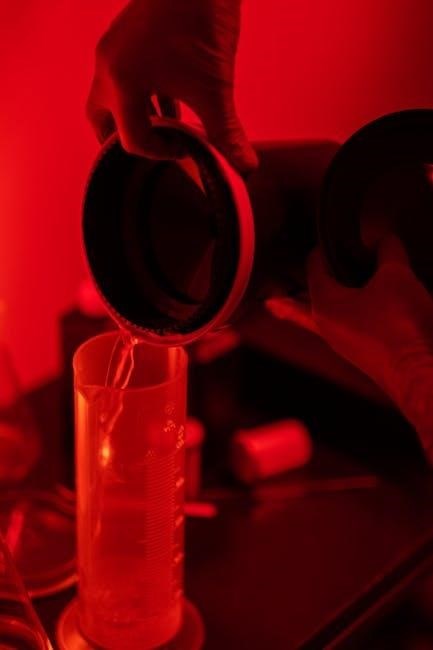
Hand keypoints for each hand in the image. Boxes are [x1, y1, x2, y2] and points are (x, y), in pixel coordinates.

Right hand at [86, 0, 257, 172]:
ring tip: (167, 131)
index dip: (160, 153)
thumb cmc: (201, 21)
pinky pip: (127, 76)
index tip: (185, 151)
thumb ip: (226, 132)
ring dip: (137, 117)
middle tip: (153, 153)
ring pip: (113, 96)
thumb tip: (243, 166)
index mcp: (121, 82)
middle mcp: (109, 66)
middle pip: (101, 119)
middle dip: (124, 141)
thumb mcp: (214, 87)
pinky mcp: (129, 37)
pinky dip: (145, 95)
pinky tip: (173, 103)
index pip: (130, 138)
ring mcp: (115, 49)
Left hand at [308, 235, 432, 460]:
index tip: (330, 237)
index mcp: (324, 305)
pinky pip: (344, 331)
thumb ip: (388, 253)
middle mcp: (326, 327)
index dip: (323, 248)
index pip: (314, 268)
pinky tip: (352, 316)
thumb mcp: (397, 277)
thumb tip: (383, 238)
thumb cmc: (400, 326)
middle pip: (299, 305)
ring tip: (294, 306)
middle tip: (269, 296)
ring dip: (311, 309)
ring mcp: (343, 343)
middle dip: (289, 296)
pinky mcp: (361, 354)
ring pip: (319, 320)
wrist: (418, 372)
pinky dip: (341, 320)